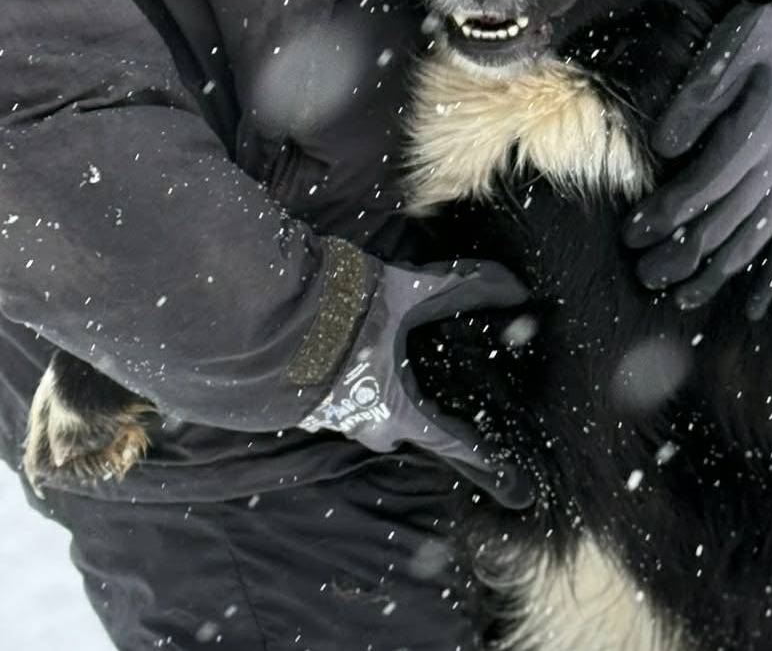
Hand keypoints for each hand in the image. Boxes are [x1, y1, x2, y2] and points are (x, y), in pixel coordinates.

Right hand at [298, 259, 533, 507]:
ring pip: (372, 414)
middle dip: (428, 419)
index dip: (486, 460)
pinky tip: (358, 359)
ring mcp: (331, 415)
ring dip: (387, 396)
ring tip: (396, 376)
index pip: (455, 443)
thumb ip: (462, 286)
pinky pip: (345, 397)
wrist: (256, 317)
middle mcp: (367, 424)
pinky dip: (359, 381)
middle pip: (409, 429)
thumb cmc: (339, 314)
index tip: (513, 487)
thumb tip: (514, 285)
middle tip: (447, 406)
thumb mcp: (408, 292)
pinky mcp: (305, 399)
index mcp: (399, 411)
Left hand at [624, 3, 771, 318]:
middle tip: (644, 276)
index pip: (704, 185)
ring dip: (717, 274)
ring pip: (756, 241)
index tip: (632, 234)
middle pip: (725, 223)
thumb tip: (664, 146)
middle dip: (681, 255)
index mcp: (761, 129)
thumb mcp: (733, 46)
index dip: (666, 214)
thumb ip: (698, 96)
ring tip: (682, 298)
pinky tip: (755, 306)